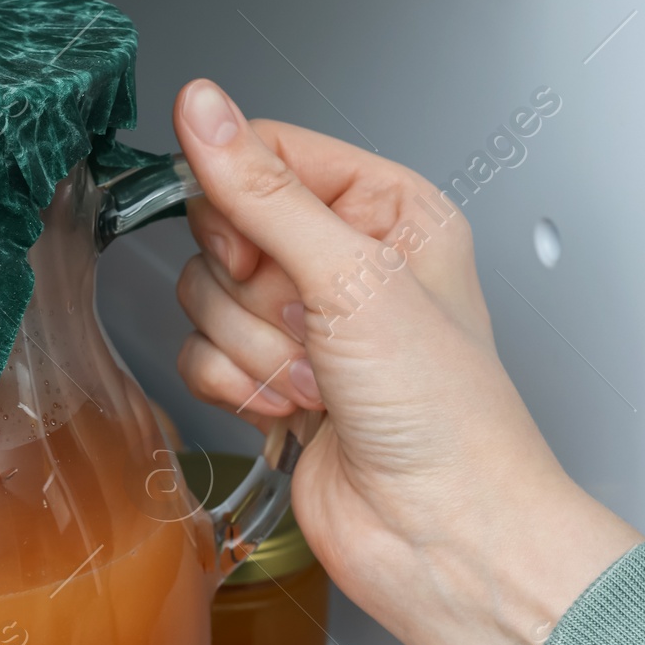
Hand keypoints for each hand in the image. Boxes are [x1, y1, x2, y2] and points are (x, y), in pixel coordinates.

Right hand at [171, 81, 639, 644]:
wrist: (441, 535)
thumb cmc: (444, 412)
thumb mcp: (351, 277)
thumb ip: (262, 191)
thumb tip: (201, 108)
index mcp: (386, 208)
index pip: (267, 152)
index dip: (238, 199)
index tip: (255, 248)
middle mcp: (345, 259)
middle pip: (224, 228)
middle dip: (254, 291)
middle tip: (310, 325)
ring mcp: (306, 322)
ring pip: (206, 295)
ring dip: (252, 348)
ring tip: (317, 380)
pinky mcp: (270, 379)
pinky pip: (200, 353)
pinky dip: (236, 386)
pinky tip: (294, 409)